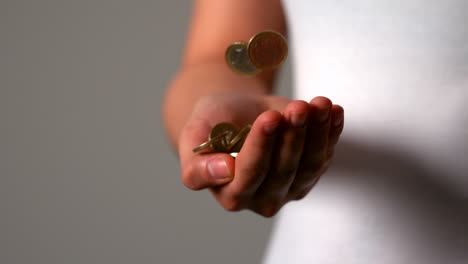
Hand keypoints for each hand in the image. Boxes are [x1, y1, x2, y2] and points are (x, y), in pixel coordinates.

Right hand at [178, 92, 343, 216]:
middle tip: (298, 106)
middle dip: (293, 135)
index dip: (261, 146)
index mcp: (230, 194)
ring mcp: (289, 189)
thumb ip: (197, 163)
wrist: (237, 114)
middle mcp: (261, 199)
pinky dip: (331, 132)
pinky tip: (332, 111)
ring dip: (317, 133)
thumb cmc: (214, 122)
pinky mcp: (309, 175)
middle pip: (283, 170)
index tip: (269, 118)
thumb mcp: (193, 135)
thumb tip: (224, 171)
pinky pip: (325, 155)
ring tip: (319, 104)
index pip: (250, 172)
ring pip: (309, 165)